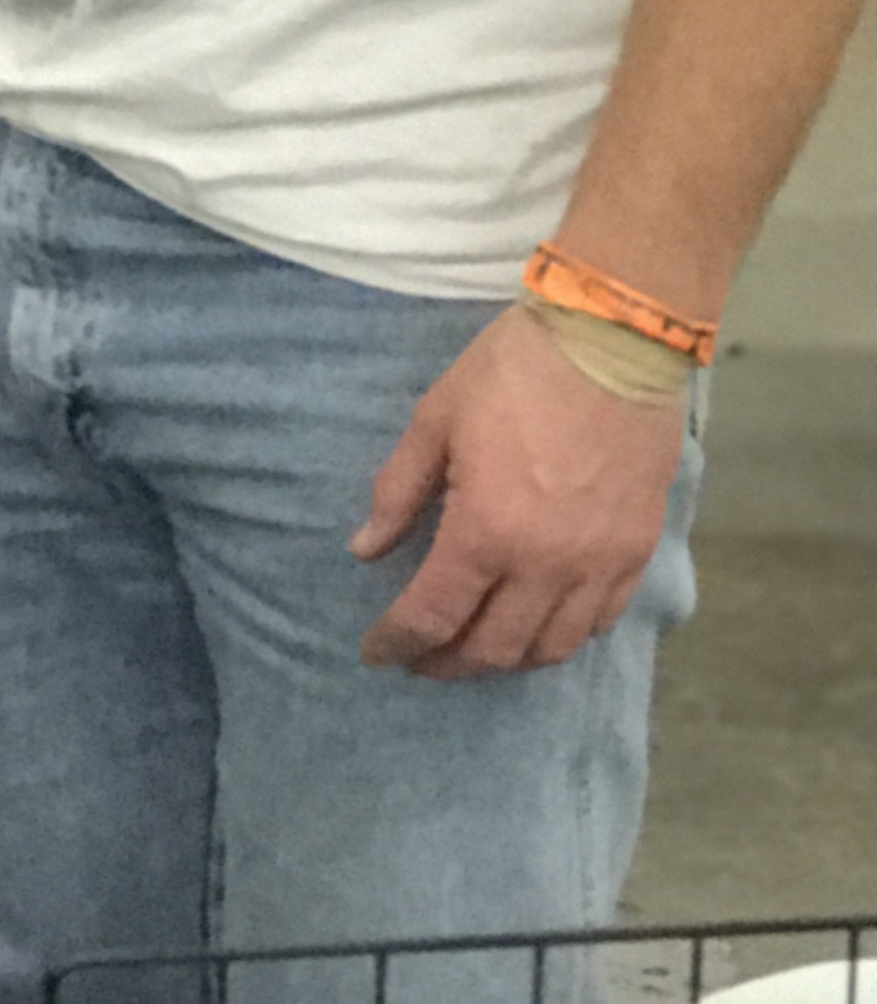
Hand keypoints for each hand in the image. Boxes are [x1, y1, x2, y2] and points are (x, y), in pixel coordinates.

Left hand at [353, 307, 687, 677]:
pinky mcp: (637, 551)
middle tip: (420, 658)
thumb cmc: (514, 371)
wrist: (614, 341)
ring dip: (505, 660)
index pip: (433, 616)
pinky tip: (538, 624)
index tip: (377, 653)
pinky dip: (562, 637)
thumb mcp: (436, 419)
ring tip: (475, 647)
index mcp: (487, 531)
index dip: (397, 642)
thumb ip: (399, 491)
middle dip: (447, 662)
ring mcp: (599, 564)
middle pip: (493, 649)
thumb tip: (365, 550)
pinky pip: (599, 622)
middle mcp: (546, 565)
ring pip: (550, 648)